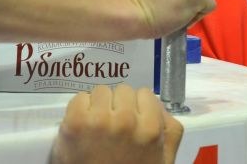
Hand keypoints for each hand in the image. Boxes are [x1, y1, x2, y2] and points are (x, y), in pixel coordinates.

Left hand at [50, 84, 182, 163]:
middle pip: (122, 90)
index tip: (131, 120)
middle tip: (113, 125)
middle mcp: (126, 121)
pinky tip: (82, 127)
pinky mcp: (75, 122)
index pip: (145, 95)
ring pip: (100, 91)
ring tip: (96, 127)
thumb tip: (159, 106)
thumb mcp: (162, 160)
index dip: (138, 107)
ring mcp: (99, 120)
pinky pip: (80, 97)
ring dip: (98, 105)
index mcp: (151, 130)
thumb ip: (170, 132)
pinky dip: (80, 108)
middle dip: (118, 105)